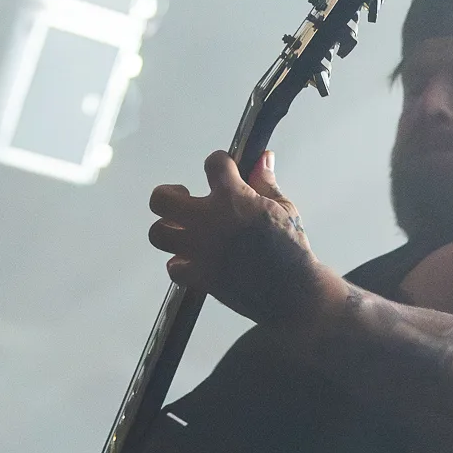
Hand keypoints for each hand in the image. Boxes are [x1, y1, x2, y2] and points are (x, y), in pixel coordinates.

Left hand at [147, 151, 326, 327]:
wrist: (293, 292)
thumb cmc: (292, 251)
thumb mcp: (285, 208)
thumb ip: (266, 182)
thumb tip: (263, 159)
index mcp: (232, 197)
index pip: (213, 162)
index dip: (220, 164)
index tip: (224, 171)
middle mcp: (209, 220)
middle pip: (161, 198)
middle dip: (170, 195)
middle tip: (185, 200)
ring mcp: (201, 250)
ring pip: (158, 234)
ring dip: (169, 230)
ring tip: (185, 231)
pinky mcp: (201, 277)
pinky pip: (173, 268)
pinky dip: (180, 265)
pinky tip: (193, 261)